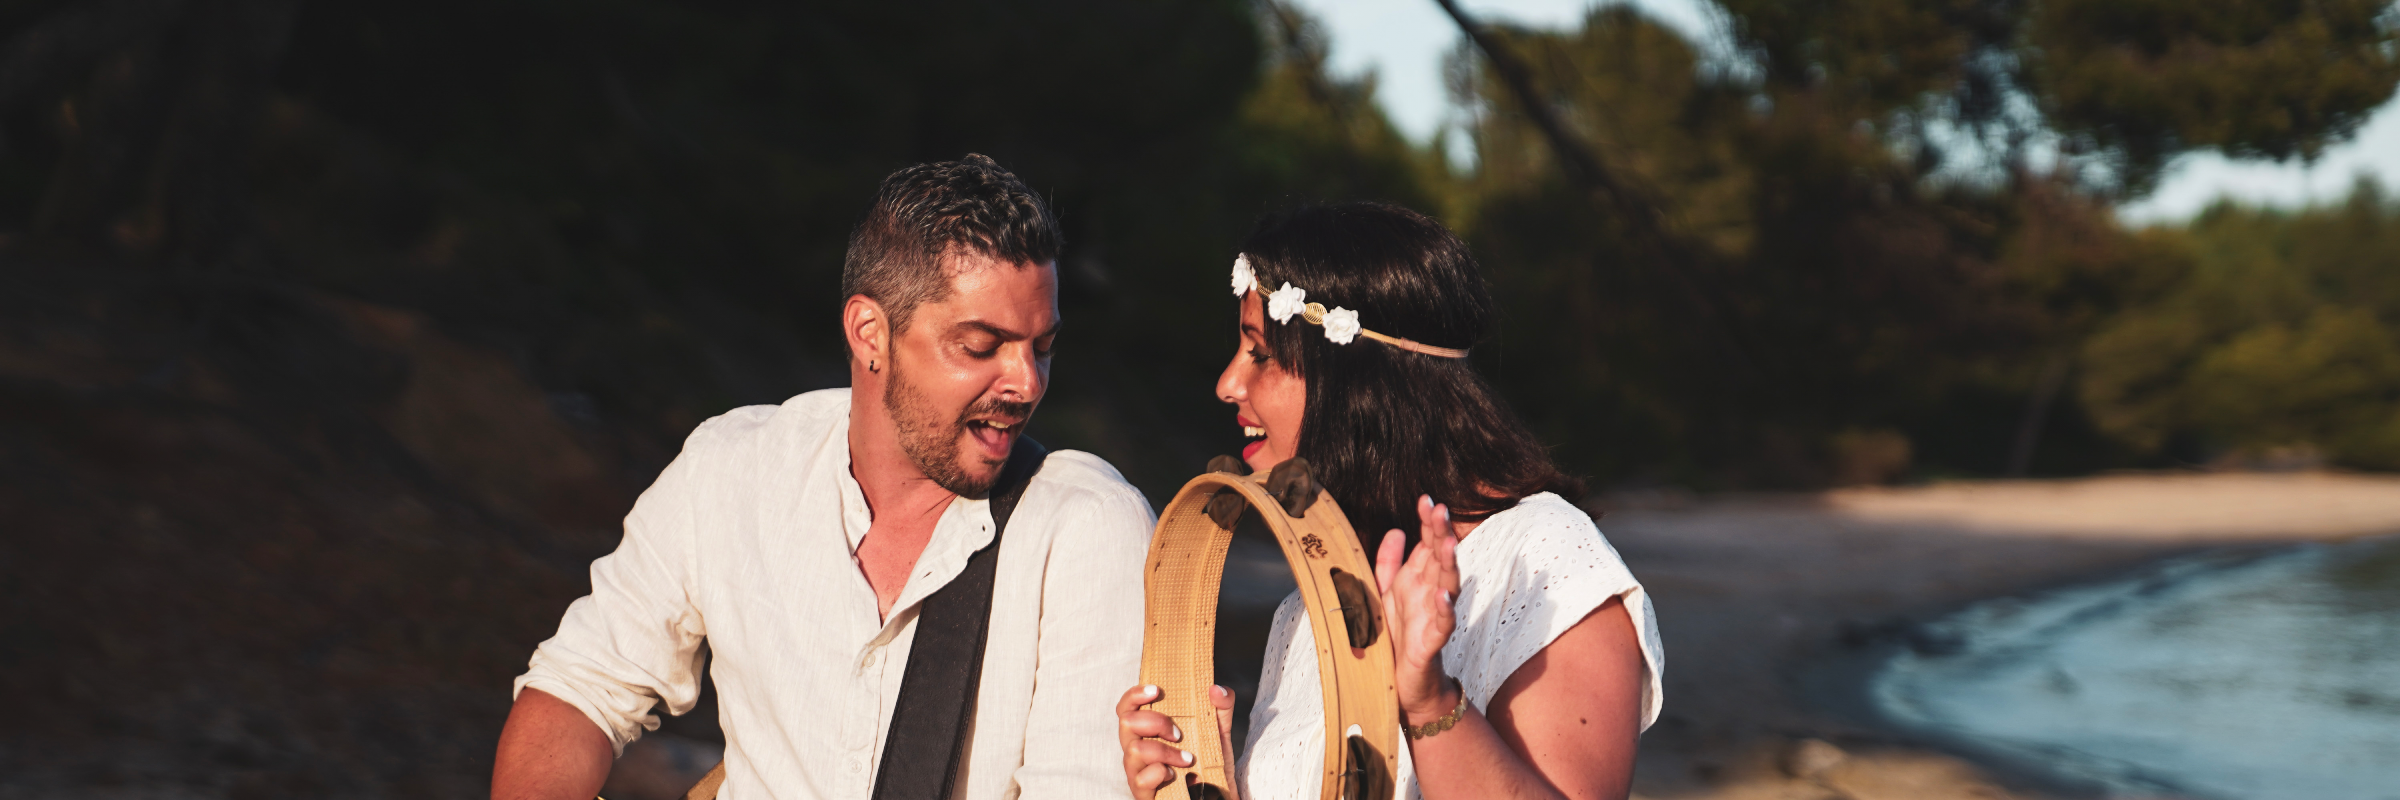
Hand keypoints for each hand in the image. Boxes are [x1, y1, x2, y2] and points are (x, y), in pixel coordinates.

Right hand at [1116, 683, 1238, 799]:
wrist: (1216, 795)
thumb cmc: (1208, 762)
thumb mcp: (1219, 732)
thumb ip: (1221, 708)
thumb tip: (1216, 689)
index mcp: (1148, 730)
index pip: (1127, 708)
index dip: (1134, 695)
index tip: (1156, 690)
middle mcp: (1136, 747)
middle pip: (1127, 722)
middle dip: (1155, 722)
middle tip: (1178, 734)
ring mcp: (1137, 770)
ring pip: (1135, 750)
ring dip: (1165, 751)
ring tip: (1188, 759)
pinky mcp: (1141, 792)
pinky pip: (1141, 779)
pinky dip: (1160, 773)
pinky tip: (1175, 775)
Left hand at [1375, 495, 1464, 724]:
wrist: (1405, 684)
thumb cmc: (1398, 636)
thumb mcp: (1387, 594)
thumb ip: (1389, 563)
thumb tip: (1396, 530)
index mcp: (1417, 580)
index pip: (1427, 544)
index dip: (1427, 523)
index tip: (1425, 499)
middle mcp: (1429, 593)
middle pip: (1439, 558)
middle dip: (1440, 533)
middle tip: (1440, 509)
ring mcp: (1434, 616)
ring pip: (1447, 585)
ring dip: (1448, 564)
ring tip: (1448, 543)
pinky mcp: (1432, 643)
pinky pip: (1443, 624)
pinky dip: (1445, 610)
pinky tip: (1444, 596)